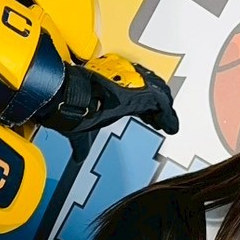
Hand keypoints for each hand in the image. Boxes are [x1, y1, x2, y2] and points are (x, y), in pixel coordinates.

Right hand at [44, 55, 177, 158]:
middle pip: (150, 89)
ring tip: (168, 123)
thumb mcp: (80, 130)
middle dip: (158, 105)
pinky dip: (168, 117)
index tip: (150, 117)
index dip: (146, 108)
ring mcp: (133, 85)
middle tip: (163, 118)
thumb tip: (78, 157)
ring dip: (164, 111)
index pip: (136, 95)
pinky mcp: (139, 93)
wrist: (68, 98)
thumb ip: (83, 144)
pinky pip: (162, 104)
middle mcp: (124, 83)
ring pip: (159, 94)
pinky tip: (171, 127)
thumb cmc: (70, 108)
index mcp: (111, 90)